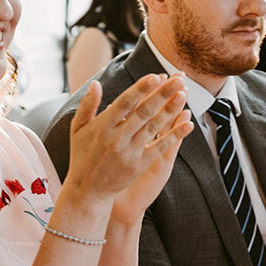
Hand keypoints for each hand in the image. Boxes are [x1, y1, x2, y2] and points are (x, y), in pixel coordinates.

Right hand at [61, 75, 188, 208]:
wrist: (87, 190)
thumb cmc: (82, 156)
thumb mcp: (78, 129)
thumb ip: (87, 105)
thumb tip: (95, 83)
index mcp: (103, 126)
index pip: (124, 103)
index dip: (140, 89)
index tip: (155, 76)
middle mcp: (117, 138)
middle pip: (143, 112)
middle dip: (162, 94)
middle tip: (178, 79)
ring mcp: (129, 152)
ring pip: (154, 127)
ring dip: (170, 110)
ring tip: (183, 94)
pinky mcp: (139, 165)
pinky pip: (160, 147)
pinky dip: (174, 136)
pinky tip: (188, 124)